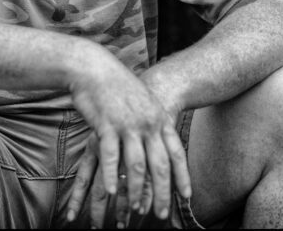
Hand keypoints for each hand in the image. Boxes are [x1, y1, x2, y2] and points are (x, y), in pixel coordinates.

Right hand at [63, 53, 191, 224]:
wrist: (95, 67)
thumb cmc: (118, 86)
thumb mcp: (144, 102)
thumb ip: (154, 123)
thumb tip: (162, 143)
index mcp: (160, 119)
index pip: (177, 153)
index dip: (182, 176)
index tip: (187, 196)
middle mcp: (148, 124)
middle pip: (160, 166)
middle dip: (162, 194)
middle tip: (160, 214)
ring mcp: (127, 125)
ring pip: (136, 166)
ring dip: (136, 191)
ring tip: (135, 209)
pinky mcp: (106, 125)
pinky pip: (111, 156)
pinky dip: (111, 176)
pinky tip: (111, 192)